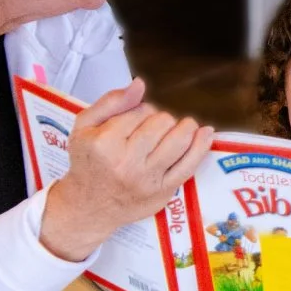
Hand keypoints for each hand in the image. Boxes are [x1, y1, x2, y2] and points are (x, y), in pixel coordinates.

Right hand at [41, 78, 214, 260]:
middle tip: (152, 129)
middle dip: (161, 119)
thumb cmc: (87, 163)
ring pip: (179, 140)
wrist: (88, 206)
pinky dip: (201, 146)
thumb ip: (111, 102)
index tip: (135, 120)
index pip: (141, 111)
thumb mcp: (84, 127)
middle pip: (162, 122)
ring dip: (185, 128)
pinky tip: (206, 133)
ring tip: (182, 126)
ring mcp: (147, 179)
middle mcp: (126, 162)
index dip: (142, 110)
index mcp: (105, 143)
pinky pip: (189, 165)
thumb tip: (140, 84)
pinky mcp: (162, 192)